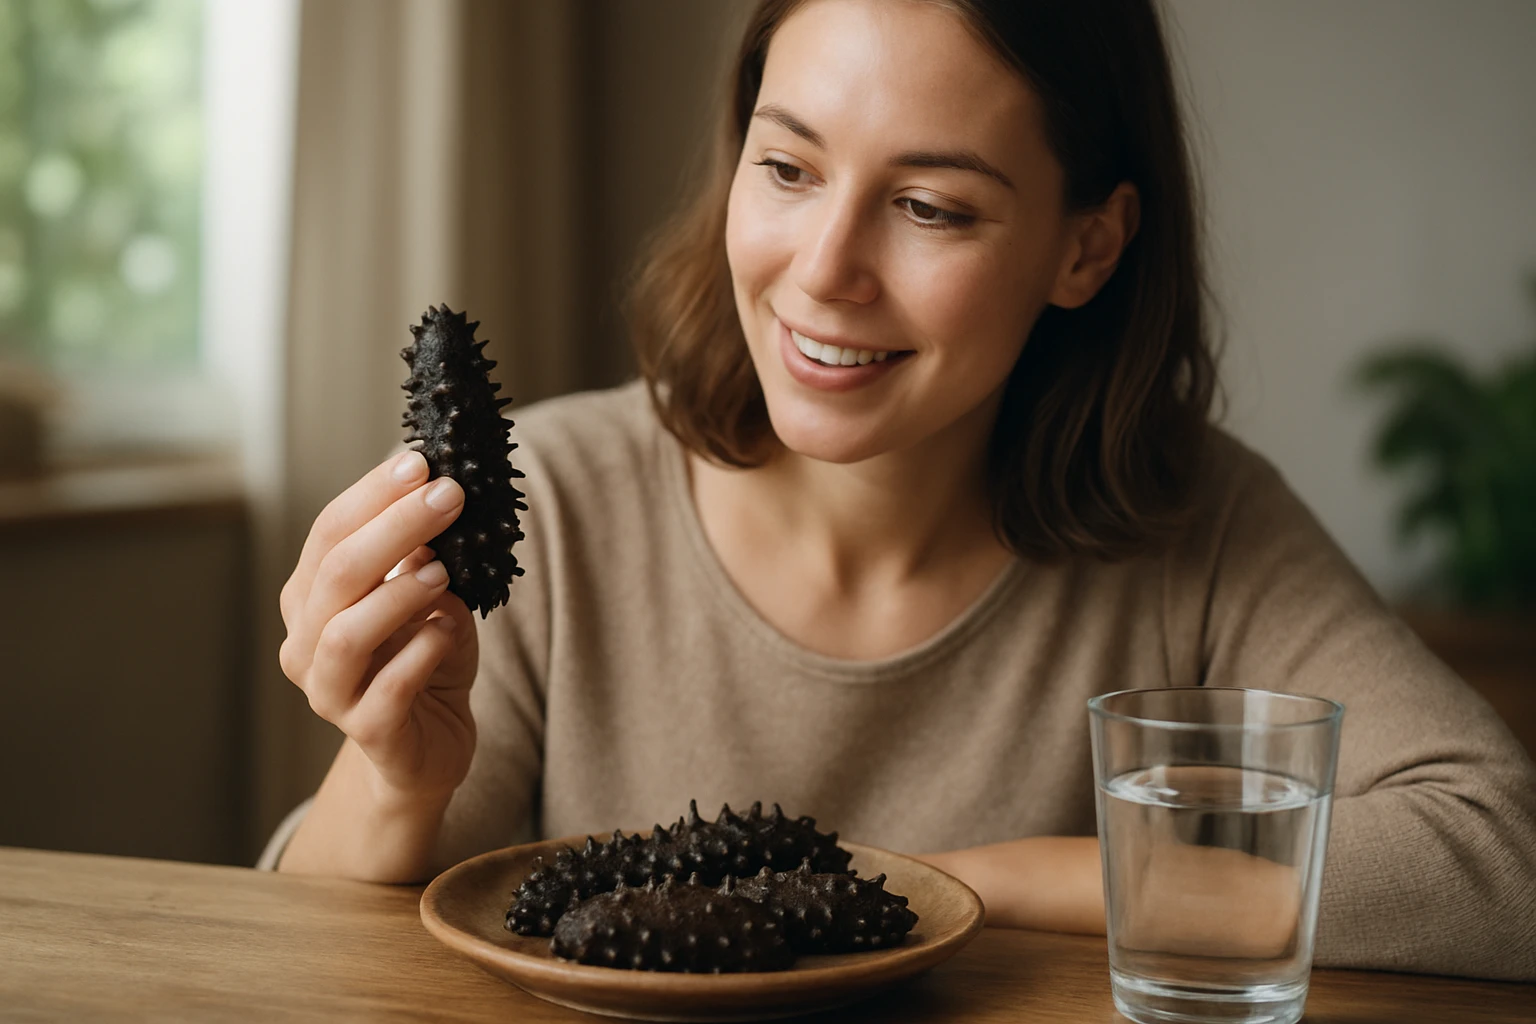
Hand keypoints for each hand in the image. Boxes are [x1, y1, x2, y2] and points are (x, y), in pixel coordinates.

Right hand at [279, 450, 479, 803]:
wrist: (430, 746)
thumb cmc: (424, 660)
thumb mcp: (429, 597)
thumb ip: (424, 556)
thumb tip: (437, 498)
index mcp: (312, 598)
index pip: (329, 532)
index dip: (372, 494)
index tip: (420, 462)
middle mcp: (307, 642)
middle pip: (336, 573)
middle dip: (393, 527)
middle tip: (447, 496)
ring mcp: (329, 691)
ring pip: (345, 633)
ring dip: (396, 594)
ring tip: (441, 571)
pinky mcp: (368, 732)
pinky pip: (387, 689)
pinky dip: (420, 653)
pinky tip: (446, 631)